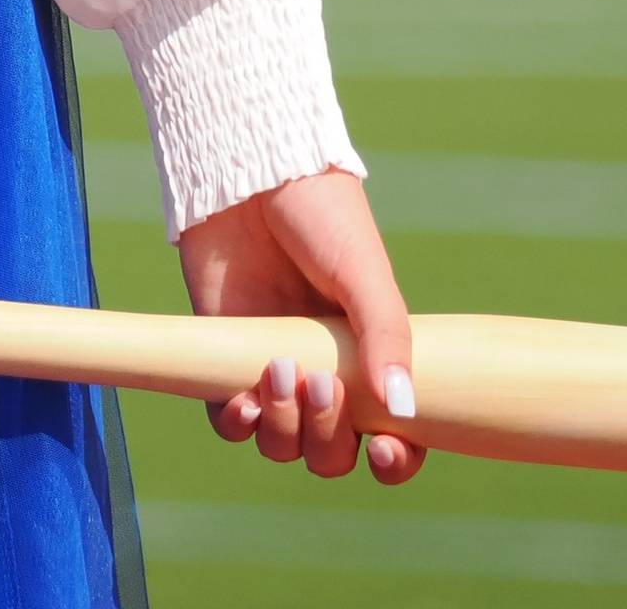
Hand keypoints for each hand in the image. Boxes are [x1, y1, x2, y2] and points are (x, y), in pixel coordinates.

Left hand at [180, 167, 423, 484]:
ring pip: (282, 443)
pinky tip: (242, 402)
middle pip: (332, 451)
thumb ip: (387, 333)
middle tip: (321, 383)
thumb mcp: (363, 268)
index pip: (393, 434)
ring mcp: (271, 364)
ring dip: (284, 428)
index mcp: (370, 355)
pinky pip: (229, 421)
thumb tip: (404, 410)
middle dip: (330, 438)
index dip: (392, 459)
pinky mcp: (222, 353)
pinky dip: (237, 425)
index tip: (381, 447)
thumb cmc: (317, 209)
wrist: (246, 166)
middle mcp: (325, 370)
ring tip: (279, 369)